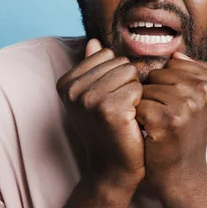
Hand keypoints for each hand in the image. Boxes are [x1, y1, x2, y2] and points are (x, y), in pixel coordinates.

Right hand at [56, 38, 144, 187]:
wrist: (113, 166)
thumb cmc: (107, 128)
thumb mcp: (93, 96)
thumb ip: (92, 66)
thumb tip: (93, 40)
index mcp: (66, 83)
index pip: (105, 54)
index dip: (115, 75)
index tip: (106, 99)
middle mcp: (73, 90)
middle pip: (119, 62)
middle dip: (126, 83)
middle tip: (117, 109)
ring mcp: (89, 100)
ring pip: (130, 73)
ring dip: (134, 92)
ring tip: (124, 113)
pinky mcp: (110, 110)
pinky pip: (138, 88)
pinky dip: (140, 103)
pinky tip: (131, 121)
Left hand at [135, 52, 206, 189]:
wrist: (183, 172)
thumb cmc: (188, 131)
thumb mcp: (202, 100)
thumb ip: (192, 72)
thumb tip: (174, 52)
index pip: (174, 62)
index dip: (169, 83)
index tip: (181, 105)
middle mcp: (205, 91)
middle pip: (159, 73)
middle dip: (156, 93)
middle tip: (169, 117)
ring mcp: (187, 105)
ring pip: (147, 87)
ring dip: (146, 105)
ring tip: (160, 124)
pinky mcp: (167, 119)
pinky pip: (139, 103)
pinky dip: (138, 117)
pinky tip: (150, 131)